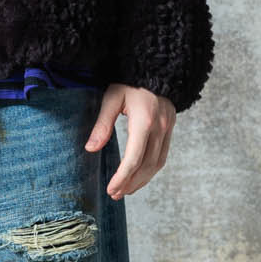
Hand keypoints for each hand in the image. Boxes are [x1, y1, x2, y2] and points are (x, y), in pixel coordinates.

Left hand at [85, 83, 175, 198]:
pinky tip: (140, 176)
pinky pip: (163, 156)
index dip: (122, 177)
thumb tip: (90, 149)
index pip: (134, 159)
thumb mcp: (111, 98)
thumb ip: (102, 124)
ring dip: (142, 180)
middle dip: (131, 183)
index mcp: (144, 121)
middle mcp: (159, 128)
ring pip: (157, 164)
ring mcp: (167, 129)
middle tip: (115, 194)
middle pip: (146, 165)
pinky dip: (151, 170)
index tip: (111, 189)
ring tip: (126, 190)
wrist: (156, 67)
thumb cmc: (130, 81)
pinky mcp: (170, 128)